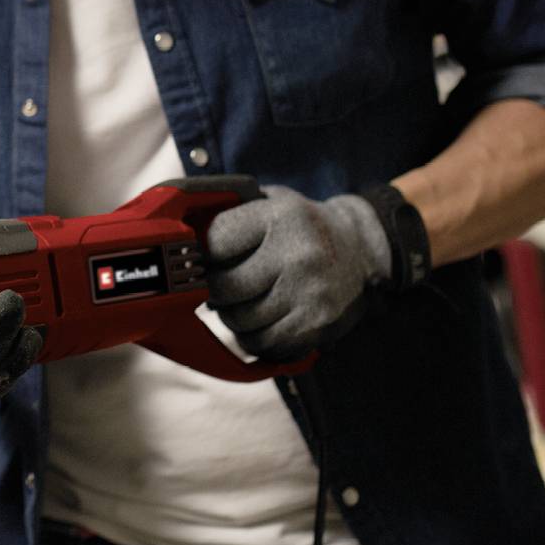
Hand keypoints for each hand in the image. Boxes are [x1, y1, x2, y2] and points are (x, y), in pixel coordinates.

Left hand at [204, 186, 391, 360]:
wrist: (363, 249)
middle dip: (214, 290)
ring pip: (239, 321)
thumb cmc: (302, 225)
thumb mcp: (271, 201)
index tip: (205, 257)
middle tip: (219, 286)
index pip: (215, 242)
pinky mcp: (317, 325)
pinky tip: (261, 319)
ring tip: (244, 300)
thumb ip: (229, 211)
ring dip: (232, 315)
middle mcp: (296, 255)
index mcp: (280, 217)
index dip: (203, 254)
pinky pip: (263, 343)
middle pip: (224, 288)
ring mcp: (309, 293)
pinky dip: (253, 336)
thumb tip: (181, 235)